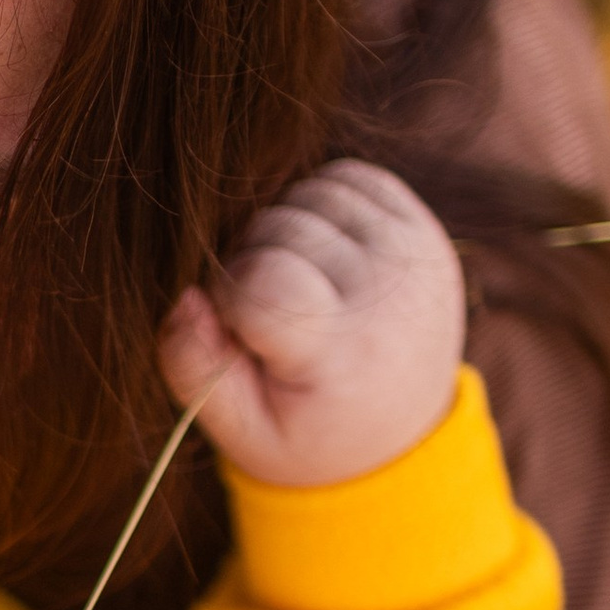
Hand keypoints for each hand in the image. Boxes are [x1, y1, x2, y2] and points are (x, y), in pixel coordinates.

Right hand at [159, 159, 464, 488]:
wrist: (400, 425)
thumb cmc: (306, 428)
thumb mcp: (241, 432)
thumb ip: (196, 369)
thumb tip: (187, 295)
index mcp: (344, 354)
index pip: (266, 278)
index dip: (229, 294)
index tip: (241, 328)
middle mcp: (390, 295)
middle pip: (280, 227)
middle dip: (250, 262)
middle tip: (266, 314)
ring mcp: (412, 253)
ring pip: (309, 193)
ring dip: (283, 231)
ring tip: (294, 285)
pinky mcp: (422, 227)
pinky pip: (346, 177)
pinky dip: (318, 207)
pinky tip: (320, 258)